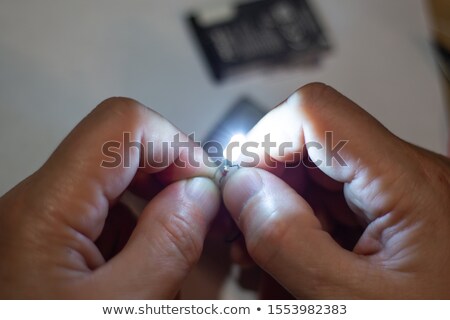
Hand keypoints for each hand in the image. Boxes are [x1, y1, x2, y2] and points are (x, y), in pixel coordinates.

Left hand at [0, 98, 219, 298]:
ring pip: (115, 176)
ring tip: (181, 241)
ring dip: (158, 199)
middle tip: (202, 212)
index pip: (122, 124)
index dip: (174, 143)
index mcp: (45, 211)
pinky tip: (149, 257)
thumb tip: (200, 192)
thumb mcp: (124, 309)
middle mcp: (35, 203)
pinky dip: (139, 222)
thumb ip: (168, 242)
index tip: (205, 182)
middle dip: (171, 172)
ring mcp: (41, 218)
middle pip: (119, 144)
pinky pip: (105, 207)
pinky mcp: (49, 235)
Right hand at [223, 83, 449, 298]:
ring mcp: (395, 193)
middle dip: (264, 188)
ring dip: (277, 217)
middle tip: (242, 234)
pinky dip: (299, 233)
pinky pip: (326, 206)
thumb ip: (289, 242)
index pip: (316, 113)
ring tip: (263, 264)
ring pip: (311, 179)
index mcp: (410, 184)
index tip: (235, 182)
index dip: (263, 139)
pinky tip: (290, 268)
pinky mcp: (385, 213)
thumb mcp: (353, 300)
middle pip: (307, 147)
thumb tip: (241, 188)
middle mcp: (405, 175)